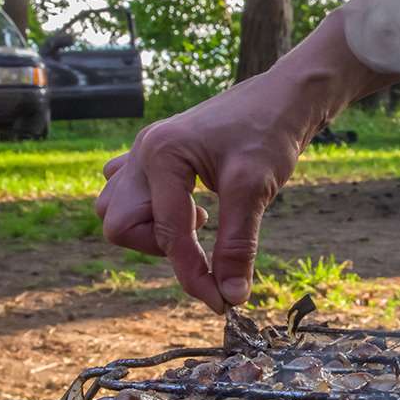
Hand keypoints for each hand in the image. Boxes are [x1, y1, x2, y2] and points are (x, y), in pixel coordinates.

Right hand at [96, 13, 396, 311]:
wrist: (283, 97)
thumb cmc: (269, 132)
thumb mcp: (255, 190)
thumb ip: (238, 246)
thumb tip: (231, 297)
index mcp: (161, 154)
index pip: (167, 236)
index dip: (194, 275)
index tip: (222, 301)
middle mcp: (142, 152)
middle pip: (119, 225)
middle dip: (161, 247)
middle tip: (204, 237)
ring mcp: (143, 153)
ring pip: (116, 210)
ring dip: (152, 230)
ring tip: (198, 218)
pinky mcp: (153, 157)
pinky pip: (126, 193)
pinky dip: (150, 212)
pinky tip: (188, 206)